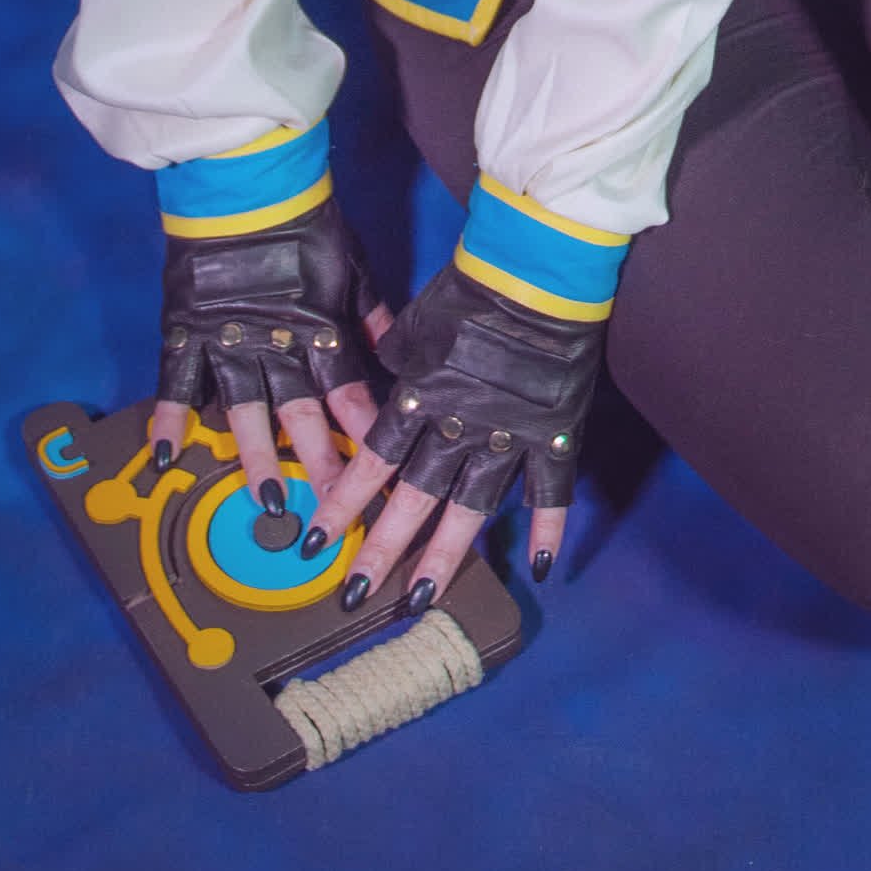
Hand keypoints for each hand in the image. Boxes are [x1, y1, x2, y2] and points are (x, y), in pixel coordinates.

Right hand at [148, 194, 393, 506]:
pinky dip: (169, 419)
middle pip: (301, 416)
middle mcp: (277, 345)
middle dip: (318, 465)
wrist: (248, 186)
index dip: (362, 436)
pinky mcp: (187, 329)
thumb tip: (399, 356)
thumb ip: (374, 317)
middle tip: (329, 512)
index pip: (347, 393)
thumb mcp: (354, 269)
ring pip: (245, 413)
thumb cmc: (307, 222)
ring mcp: (229, 340)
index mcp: (320, 329)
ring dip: (256, 458)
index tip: (378, 473)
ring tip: (266, 501)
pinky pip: (176, 382)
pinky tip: (166, 458)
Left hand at [299, 260, 601, 614]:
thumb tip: (383, 376)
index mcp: (420, 397)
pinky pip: (551, 489)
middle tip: (356, 594)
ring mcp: (509, 436)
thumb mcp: (416, 323)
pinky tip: (541, 566)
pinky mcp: (554, 433)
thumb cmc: (470, 288)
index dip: (342, 506)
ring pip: (471, 508)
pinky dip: (549, 526)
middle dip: (382, 549)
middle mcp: (458, 427)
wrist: (538, 271)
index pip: (372, 462)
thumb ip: (395, 359)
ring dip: (445, 556)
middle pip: (414, 498)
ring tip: (422, 599)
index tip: (316, 543)